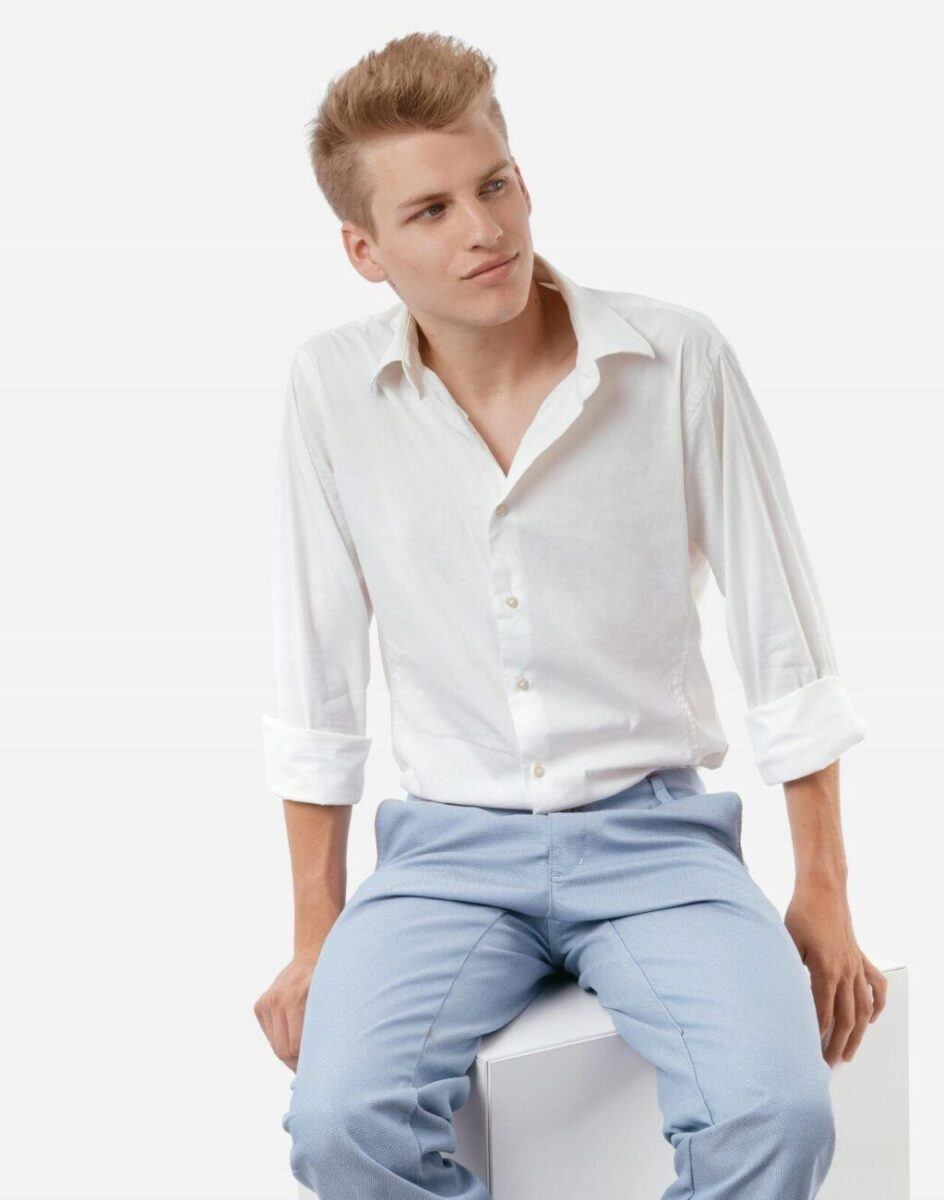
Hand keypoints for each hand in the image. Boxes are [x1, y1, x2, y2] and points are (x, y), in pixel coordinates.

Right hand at [253, 952, 321, 1070]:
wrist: (311, 955)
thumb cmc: (327, 982)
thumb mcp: (331, 1000)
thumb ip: (325, 1025)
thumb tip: (325, 1059)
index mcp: (296, 999)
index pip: (295, 1047)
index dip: (305, 1061)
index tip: (317, 1068)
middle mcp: (277, 1000)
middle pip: (282, 1049)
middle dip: (295, 1063)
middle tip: (309, 1069)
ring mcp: (266, 1001)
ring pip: (274, 1044)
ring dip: (287, 1053)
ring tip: (303, 1056)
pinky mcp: (260, 1005)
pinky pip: (269, 1034)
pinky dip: (280, 1040)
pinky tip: (293, 1037)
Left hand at [784, 880, 886, 1066]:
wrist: (823, 891)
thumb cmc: (801, 914)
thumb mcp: (788, 942)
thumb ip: (789, 972)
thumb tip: (784, 999)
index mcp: (824, 971)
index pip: (822, 1015)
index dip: (817, 1038)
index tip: (811, 1056)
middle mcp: (845, 973)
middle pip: (845, 1019)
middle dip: (837, 1045)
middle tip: (828, 1065)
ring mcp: (856, 967)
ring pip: (863, 1010)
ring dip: (857, 1034)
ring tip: (848, 1053)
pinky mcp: (860, 958)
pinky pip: (875, 987)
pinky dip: (876, 1006)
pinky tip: (870, 1020)